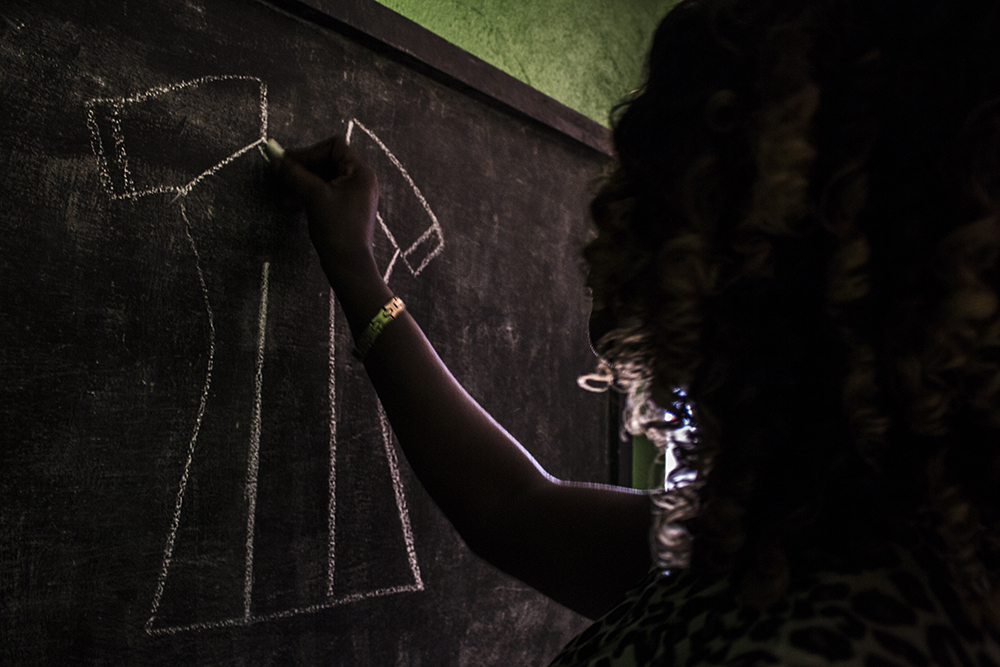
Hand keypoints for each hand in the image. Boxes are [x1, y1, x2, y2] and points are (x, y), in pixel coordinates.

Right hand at [271, 135, 379, 287]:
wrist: (348, 264)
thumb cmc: (337, 229)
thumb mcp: (313, 196)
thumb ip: (294, 174)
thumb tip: (274, 156)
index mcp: (360, 173)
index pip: (334, 147)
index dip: (309, 152)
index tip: (287, 162)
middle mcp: (360, 181)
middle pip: (327, 161)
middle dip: (302, 168)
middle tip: (280, 174)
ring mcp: (353, 195)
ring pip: (323, 179)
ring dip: (301, 182)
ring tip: (282, 193)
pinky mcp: (344, 209)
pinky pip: (324, 193)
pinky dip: (307, 195)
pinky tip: (289, 203)